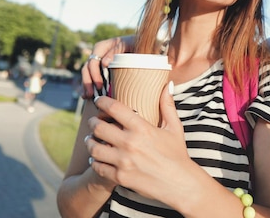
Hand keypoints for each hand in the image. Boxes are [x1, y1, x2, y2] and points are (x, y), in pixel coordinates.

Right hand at [82, 36, 132, 97]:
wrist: (140, 45)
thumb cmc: (135, 44)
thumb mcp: (128, 44)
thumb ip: (117, 51)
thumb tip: (104, 63)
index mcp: (101, 47)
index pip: (93, 61)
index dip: (94, 74)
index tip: (100, 86)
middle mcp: (97, 54)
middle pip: (87, 68)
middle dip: (88, 82)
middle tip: (92, 95)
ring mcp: (97, 61)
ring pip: (86, 74)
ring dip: (86, 85)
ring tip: (87, 97)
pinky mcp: (99, 68)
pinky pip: (90, 77)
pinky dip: (88, 86)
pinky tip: (87, 96)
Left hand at [85, 84, 196, 205]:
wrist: (180, 184)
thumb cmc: (177, 154)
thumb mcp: (174, 127)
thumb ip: (167, 105)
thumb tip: (167, 84)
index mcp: (142, 128)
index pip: (114, 108)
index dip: (102, 101)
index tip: (98, 100)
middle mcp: (130, 143)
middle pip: (98, 127)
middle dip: (93, 122)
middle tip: (93, 121)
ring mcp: (123, 162)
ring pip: (94, 148)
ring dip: (89, 142)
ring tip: (90, 139)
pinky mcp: (120, 177)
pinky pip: (98, 167)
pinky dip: (94, 161)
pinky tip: (96, 158)